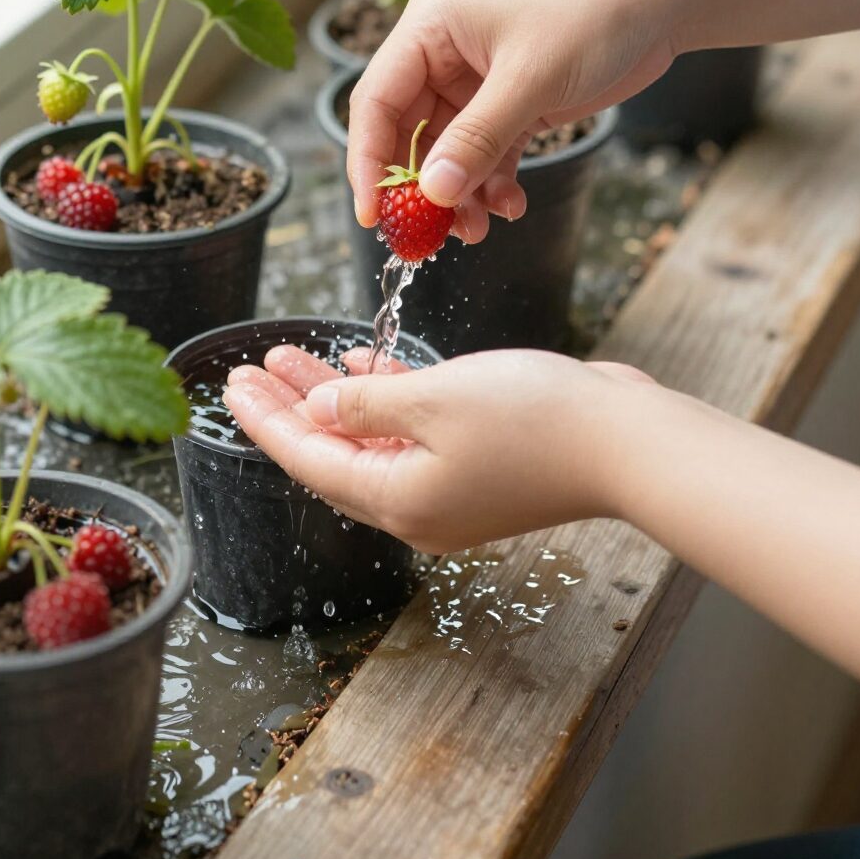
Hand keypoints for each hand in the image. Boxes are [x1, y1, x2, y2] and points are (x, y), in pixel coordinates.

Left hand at [223, 344, 661, 553]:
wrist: (628, 442)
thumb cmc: (534, 421)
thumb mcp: (433, 400)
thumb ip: (365, 405)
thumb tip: (318, 409)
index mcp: (399, 502)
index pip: (308, 461)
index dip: (265, 421)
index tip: (231, 385)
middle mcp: (420, 504)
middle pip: (332, 454)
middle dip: (289, 408)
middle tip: (250, 370)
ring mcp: (453, 487)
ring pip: (370, 439)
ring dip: (332, 396)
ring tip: (291, 354)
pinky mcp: (482, 463)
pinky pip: (413, 432)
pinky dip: (384, 400)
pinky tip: (361, 365)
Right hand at [347, 0, 678, 242]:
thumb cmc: (591, 13)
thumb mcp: (530, 79)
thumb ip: (477, 139)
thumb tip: (431, 194)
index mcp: (429, 28)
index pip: (376, 101)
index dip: (367, 161)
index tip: (372, 217)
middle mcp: (443, 53)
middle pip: (407, 133)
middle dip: (420, 189)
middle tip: (428, 239)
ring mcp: (476, 80)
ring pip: (447, 152)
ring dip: (459, 194)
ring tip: (480, 230)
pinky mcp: (512, 102)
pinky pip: (485, 154)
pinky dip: (492, 184)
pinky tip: (510, 206)